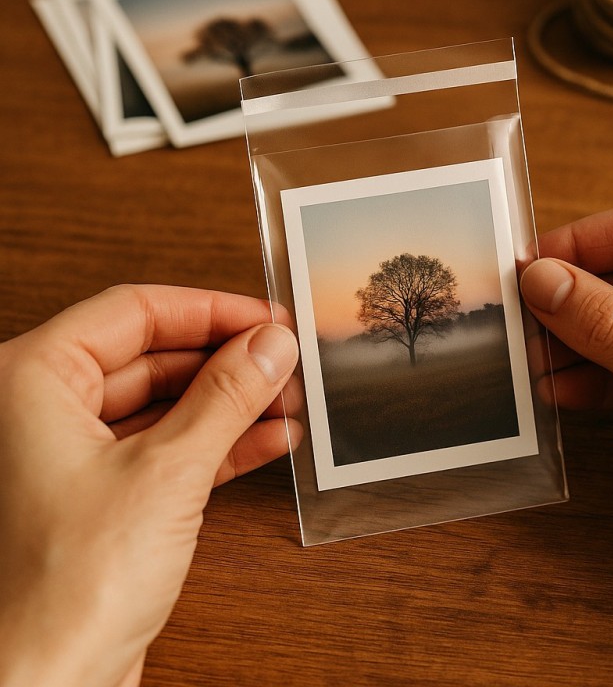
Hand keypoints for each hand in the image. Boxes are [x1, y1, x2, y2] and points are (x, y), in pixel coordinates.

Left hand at [0, 285, 299, 686]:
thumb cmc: (64, 594)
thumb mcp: (167, 473)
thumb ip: (226, 398)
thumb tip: (270, 346)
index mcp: (32, 381)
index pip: (135, 312)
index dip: (209, 310)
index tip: (265, 318)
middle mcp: (47, 411)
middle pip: (155, 355)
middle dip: (227, 360)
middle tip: (283, 360)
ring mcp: (78, 455)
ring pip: (168, 402)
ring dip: (231, 402)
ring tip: (287, 399)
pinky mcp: (108, 495)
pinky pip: (171, 446)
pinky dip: (221, 442)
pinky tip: (270, 439)